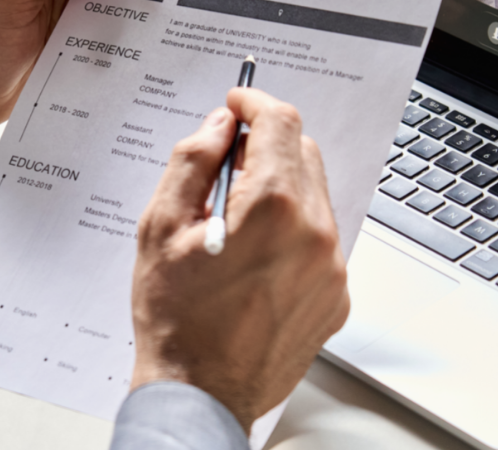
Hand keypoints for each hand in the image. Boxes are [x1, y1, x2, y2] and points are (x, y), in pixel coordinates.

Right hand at [129, 88, 349, 433]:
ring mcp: (331, 267)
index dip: (254, 101)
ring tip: (235, 219)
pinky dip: (293, 226)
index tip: (237, 103)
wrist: (200, 395)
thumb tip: (219, 124)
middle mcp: (314, 233)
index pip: (279, 121)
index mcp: (272, 208)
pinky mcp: (336, 294)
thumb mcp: (161, 226)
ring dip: (280, 185)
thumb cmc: (175, 317)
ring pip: (314, 192)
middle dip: (266, 143)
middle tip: (226, 164)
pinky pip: (321, 236)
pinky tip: (255, 254)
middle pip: (302, 150)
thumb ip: (193, 160)